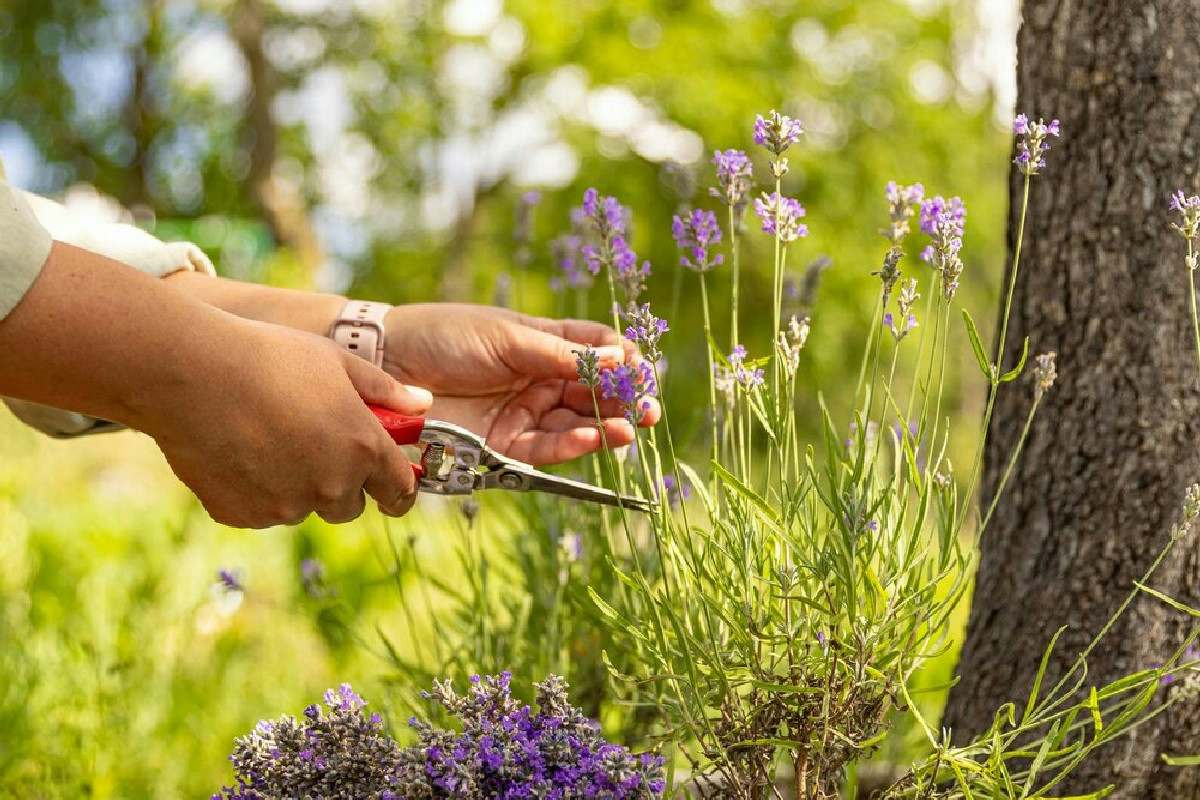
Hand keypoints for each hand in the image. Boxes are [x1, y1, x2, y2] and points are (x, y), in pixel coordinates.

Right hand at [137, 318, 431, 527]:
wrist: (191, 373)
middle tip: (316, 446)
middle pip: (350, 506)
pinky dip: (255, 491)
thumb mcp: (337, 361)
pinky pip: (260, 511)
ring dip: (296, 486)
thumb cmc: (270, 356)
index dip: (398, 489)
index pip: (400, 490)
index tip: (392, 486)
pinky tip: (237, 450)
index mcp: (362, 448)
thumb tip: (423, 404)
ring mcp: (285, 506)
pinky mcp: (243, 516)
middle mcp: (330, 485)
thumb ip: (385, 390)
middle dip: (342, 485)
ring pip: (302, 507)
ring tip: (266, 436)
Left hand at [382, 304, 659, 465]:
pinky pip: (545, 448)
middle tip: (650, 410)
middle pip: (592, 392)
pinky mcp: (502, 444)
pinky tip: (593, 437)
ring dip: (606, 427)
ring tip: (631, 427)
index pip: (594, 350)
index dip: (620, 360)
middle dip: (624, 401)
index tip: (640, 368)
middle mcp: (537, 380)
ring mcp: (521, 413)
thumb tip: (618, 357)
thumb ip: (561, 353)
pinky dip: (572, 445)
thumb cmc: (444, 336)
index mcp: (541, 343)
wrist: (387, 364)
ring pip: (575, 424)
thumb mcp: (507, 336)